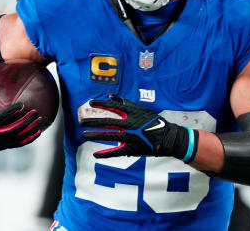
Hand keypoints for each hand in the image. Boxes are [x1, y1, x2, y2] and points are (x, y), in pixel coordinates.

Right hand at [0, 82, 41, 150]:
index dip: (10, 112)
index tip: (22, 105)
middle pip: (11, 130)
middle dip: (25, 122)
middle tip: (35, 112)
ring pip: (16, 138)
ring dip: (29, 130)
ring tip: (40, 120)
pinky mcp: (1, 147)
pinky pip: (18, 144)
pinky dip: (28, 139)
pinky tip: (38, 132)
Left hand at [80, 94, 196, 161]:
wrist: (168, 138)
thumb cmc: (154, 121)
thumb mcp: (141, 109)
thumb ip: (125, 103)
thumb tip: (111, 96)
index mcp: (132, 113)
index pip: (113, 106)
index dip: (101, 104)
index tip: (90, 102)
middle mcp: (129, 124)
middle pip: (107, 122)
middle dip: (93, 122)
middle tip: (81, 122)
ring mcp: (130, 137)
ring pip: (109, 136)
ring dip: (96, 135)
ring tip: (84, 135)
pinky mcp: (132, 149)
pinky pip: (116, 152)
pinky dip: (106, 154)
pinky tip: (95, 155)